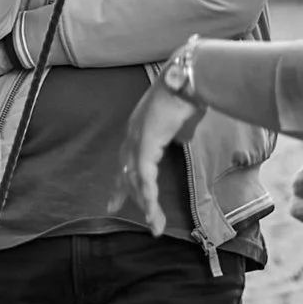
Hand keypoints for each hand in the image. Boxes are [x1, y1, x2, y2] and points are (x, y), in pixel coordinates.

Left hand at [115, 85, 204, 235]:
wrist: (187, 78)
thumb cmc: (187, 94)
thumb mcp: (180, 120)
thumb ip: (176, 133)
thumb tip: (181, 139)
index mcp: (139, 129)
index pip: (126, 161)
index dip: (122, 182)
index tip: (115, 200)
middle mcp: (133, 135)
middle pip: (126, 173)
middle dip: (128, 197)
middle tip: (126, 215)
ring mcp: (137, 138)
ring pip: (136, 179)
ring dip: (147, 204)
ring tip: (154, 225)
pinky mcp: (146, 142)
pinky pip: (145, 175)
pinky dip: (148, 193)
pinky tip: (151, 209)